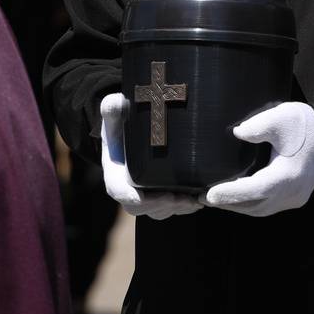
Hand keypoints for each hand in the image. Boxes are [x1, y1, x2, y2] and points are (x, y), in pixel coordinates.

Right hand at [98, 93, 199, 218]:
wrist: (130, 134)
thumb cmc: (122, 124)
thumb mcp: (116, 115)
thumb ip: (112, 110)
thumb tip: (114, 102)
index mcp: (114, 175)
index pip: (121, 193)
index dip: (136, 198)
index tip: (153, 196)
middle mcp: (128, 191)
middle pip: (144, 208)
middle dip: (165, 205)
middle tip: (186, 198)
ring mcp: (145, 198)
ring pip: (161, 211)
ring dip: (179, 207)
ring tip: (197, 198)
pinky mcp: (160, 199)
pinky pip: (172, 209)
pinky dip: (187, 206)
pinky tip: (201, 197)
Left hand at [203, 102, 313, 217]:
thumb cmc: (304, 125)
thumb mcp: (281, 117)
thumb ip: (258, 125)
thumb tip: (236, 133)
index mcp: (289, 175)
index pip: (256, 190)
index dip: (231, 194)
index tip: (209, 195)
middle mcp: (293, 192)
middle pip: (255, 205)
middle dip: (228, 203)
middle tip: (202, 198)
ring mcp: (295, 198)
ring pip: (261, 210)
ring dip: (238, 206)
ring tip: (214, 200)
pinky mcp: (295, 198)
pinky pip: (269, 207)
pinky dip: (250, 204)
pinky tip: (235, 198)